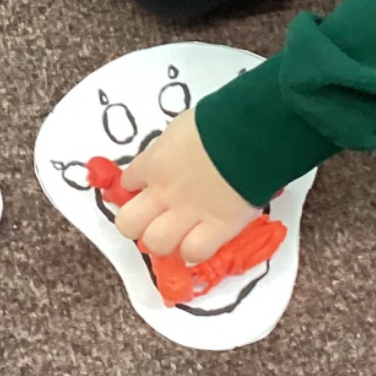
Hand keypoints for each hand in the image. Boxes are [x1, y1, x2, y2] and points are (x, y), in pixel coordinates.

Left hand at [111, 108, 258, 263]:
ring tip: (177, 235)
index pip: (127, 182)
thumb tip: (166, 159)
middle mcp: (163, 193)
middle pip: (128, 224)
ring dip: (164, 241)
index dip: (134, 187)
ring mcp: (188, 214)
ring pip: (157, 244)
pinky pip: (194, 253)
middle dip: (137, 224)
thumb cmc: (216, 122)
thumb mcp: (179, 128)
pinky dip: (194, 250)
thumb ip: (167, 149)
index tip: (145, 187)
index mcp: (154, 163)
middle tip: (154, 218)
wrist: (248, 135)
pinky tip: (199, 242)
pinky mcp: (218, 228)